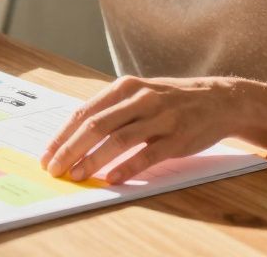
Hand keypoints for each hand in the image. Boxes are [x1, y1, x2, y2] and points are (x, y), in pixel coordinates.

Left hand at [41, 76, 238, 183]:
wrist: (219, 99)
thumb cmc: (171, 100)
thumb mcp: (139, 94)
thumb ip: (111, 110)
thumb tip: (75, 135)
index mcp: (125, 87)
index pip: (84, 112)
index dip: (63, 135)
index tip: (47, 154)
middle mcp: (140, 99)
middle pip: (96, 126)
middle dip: (70, 149)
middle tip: (55, 168)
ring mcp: (160, 118)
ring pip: (119, 139)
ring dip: (93, 160)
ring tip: (76, 175)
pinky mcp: (178, 137)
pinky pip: (148, 154)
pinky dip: (128, 167)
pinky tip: (113, 178)